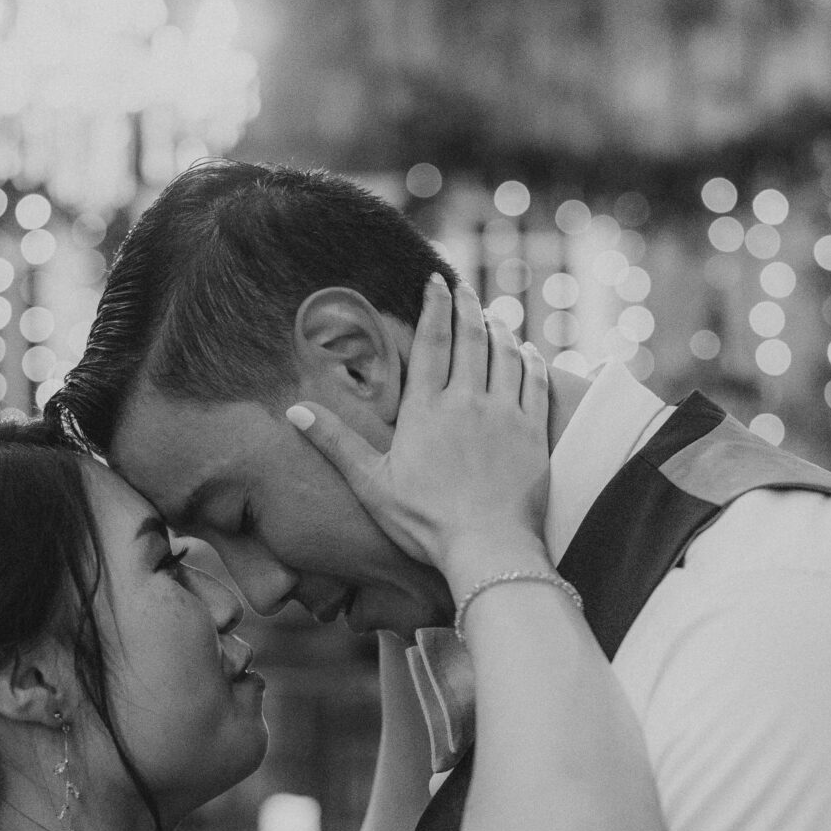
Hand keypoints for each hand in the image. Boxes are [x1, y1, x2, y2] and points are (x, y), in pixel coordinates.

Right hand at [285, 275, 549, 591]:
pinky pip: (536, 383)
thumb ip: (336, 443)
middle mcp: (467, 401)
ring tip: (493, 316)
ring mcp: (505, 414)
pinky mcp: (534, 433)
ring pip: (505, 355)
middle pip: (471, 338)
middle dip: (467, 306)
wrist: (487, 548)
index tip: (435, 281)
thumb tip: (294, 411)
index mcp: (427, 409)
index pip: (432, 342)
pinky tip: (526, 352)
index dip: (433, 306)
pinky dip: (531, 361)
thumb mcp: (371, 483)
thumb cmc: (425, 522)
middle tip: (464, 288)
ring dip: (499, 329)